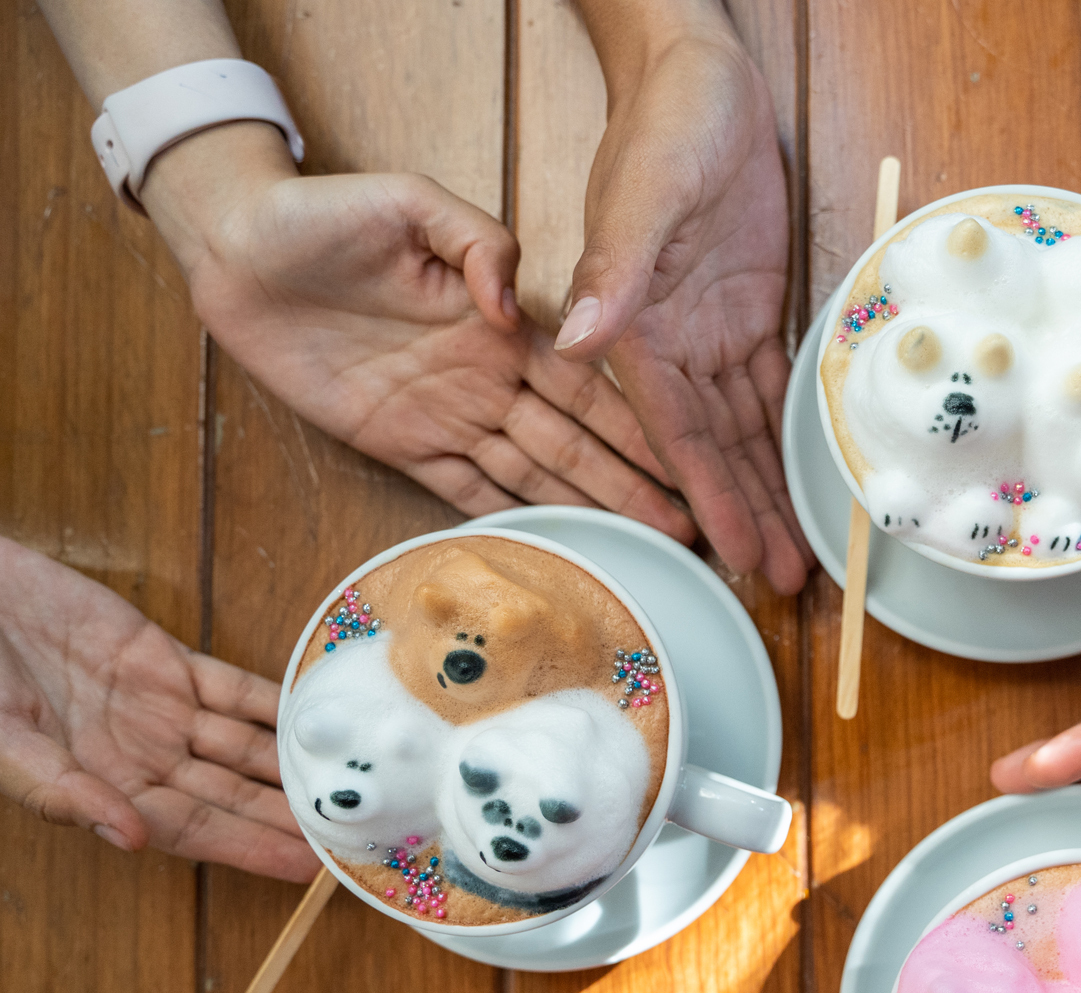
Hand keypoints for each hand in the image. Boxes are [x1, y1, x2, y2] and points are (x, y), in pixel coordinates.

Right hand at [0, 539, 317, 880]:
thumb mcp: (0, 742)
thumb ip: (60, 791)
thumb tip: (131, 838)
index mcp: (100, 787)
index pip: (193, 829)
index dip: (250, 847)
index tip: (305, 867)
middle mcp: (138, 755)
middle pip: (232, 794)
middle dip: (289, 815)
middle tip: (352, 832)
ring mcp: (157, 708)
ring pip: (242, 745)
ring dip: (293, 763)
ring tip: (351, 782)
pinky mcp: (164, 659)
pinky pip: (233, 687)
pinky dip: (274, 702)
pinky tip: (318, 717)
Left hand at [146, 124, 692, 539]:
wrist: (237, 250)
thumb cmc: (322, 215)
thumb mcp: (410, 201)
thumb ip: (477, 242)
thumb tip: (512, 307)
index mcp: (504, 324)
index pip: (588, 387)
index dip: (638, 427)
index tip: (687, 461)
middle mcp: (488, 377)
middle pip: (575, 445)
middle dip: (633, 487)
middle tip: (689, 529)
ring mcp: (447, 416)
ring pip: (534, 477)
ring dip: (588, 513)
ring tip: (645, 549)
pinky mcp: (399, 444)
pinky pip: (464, 491)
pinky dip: (509, 522)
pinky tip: (555, 550)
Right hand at [555, 15, 808, 592]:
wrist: (701, 78)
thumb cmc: (667, 123)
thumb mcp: (643, 194)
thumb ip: (613, 271)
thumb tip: (575, 345)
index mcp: (632, 328)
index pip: (671, 432)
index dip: (702, 496)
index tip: (725, 552)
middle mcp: (668, 345)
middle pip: (712, 450)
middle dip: (745, 515)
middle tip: (780, 581)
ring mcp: (709, 333)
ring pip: (746, 433)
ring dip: (769, 492)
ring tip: (798, 556)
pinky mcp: (749, 314)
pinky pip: (772, 393)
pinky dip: (787, 440)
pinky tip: (804, 484)